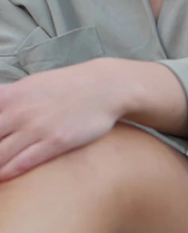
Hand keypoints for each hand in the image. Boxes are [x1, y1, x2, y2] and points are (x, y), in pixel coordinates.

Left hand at [0, 59, 125, 179]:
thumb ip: (5, 98)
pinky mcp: (55, 142)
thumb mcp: (30, 85)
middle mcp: (19, 112)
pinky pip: (22, 163)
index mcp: (9, 96)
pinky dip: (8, 172)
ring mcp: (37, 127)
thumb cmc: (66, 86)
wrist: (106, 85)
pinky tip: (5, 174)